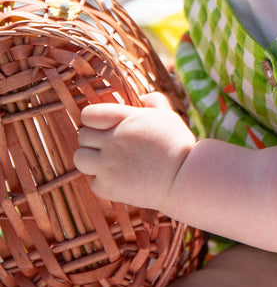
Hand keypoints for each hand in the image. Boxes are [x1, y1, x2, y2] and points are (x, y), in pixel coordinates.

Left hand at [74, 92, 195, 210]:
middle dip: (94, 139)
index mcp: (125, 118)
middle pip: (82, 136)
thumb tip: (141, 98)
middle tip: (109, 144)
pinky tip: (118, 178)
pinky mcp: (109, 188)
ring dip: (91, 159)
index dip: (93, 119)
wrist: (185, 178)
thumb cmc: (178, 143)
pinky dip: (102, 181)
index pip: (88, 114)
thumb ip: (153, 100)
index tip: (103, 125)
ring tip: (107, 161)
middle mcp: (113, 140)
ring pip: (80, 158)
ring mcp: (108, 165)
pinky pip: (92, 182)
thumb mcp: (168, 114)